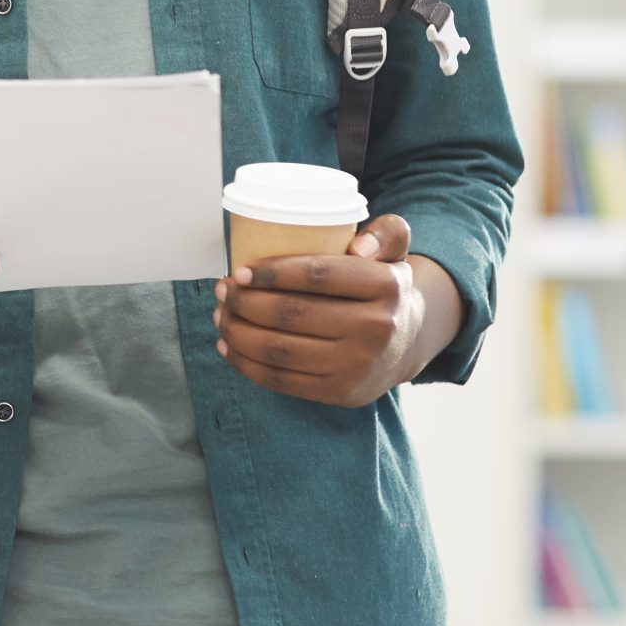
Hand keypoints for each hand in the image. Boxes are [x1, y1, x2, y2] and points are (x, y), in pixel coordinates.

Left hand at [214, 214, 424, 406]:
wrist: (405, 344)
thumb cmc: (381, 289)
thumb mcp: (393, 253)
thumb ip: (386, 233)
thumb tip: (358, 245)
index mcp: (385, 286)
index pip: (318, 275)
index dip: (271, 272)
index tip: (240, 271)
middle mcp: (376, 329)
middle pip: (291, 314)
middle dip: (244, 301)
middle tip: (222, 290)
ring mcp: (357, 365)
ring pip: (279, 349)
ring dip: (237, 331)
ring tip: (220, 314)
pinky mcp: (339, 393)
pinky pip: (281, 380)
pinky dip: (246, 363)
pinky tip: (228, 345)